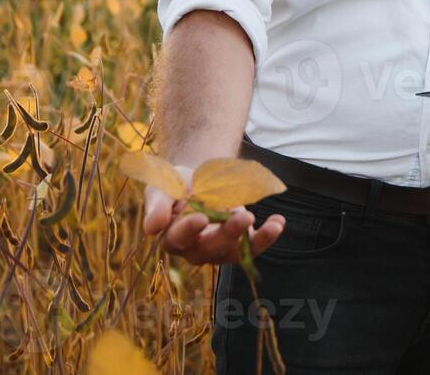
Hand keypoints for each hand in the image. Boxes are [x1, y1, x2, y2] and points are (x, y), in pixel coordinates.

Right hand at [140, 163, 285, 266]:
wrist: (197, 179)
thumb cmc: (175, 185)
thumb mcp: (163, 188)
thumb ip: (157, 206)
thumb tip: (151, 228)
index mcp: (173, 237)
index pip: (179, 238)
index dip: (189, 230)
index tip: (200, 217)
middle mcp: (196, 250)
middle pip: (211, 248)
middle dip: (228, 233)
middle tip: (243, 217)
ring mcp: (220, 249)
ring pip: (235, 250)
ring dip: (256, 239)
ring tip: (273, 225)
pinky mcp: (239, 244)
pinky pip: (254, 246)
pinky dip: (268, 236)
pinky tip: (278, 222)